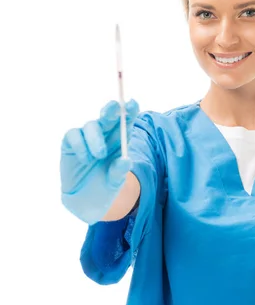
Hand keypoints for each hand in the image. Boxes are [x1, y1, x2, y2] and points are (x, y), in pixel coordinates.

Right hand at [60, 99, 139, 224]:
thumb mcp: (115, 182)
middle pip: (109, 116)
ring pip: (91, 125)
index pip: (127, 120)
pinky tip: (85, 159)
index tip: (133, 104)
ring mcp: (87, 136)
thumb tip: (126, 160)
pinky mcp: (71, 142)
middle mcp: (105, 134)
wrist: (86, 200)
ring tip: (100, 155)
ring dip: (96, 138)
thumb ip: (119, 171)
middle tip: (115, 108)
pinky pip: (74, 135)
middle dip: (112, 110)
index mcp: (122, 139)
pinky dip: (81, 145)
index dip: (130, 110)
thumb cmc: (105, 186)